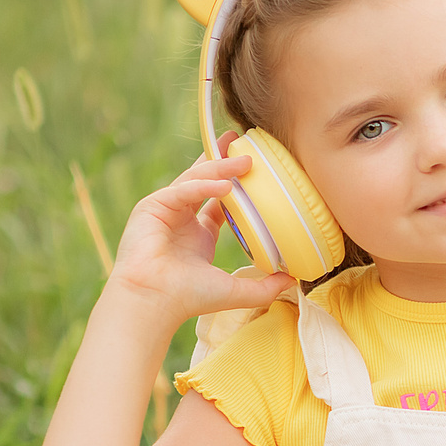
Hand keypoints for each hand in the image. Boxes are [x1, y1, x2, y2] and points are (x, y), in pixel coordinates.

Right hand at [104, 146, 285, 322]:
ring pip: (195, 179)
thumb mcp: (234, 290)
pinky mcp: (152, 207)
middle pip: (205, 180)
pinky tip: (225, 185)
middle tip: (244, 143)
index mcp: (197, 233)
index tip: (255, 169)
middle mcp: (181, 217)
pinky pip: (182, 189)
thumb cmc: (187, 298)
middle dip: (224, 160)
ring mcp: (165, 209)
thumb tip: (293, 281)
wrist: (154, 303)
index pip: (218, 200)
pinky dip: (203, 186)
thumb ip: (264, 286)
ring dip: (220, 168)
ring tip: (245, 160)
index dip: (236, 183)